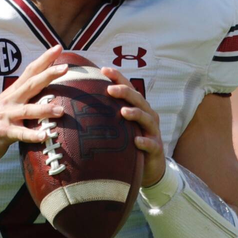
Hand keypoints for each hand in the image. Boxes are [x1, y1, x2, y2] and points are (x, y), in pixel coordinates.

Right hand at [0, 45, 68, 163]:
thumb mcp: (6, 106)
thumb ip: (23, 100)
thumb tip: (43, 95)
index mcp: (13, 93)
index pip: (30, 72)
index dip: (44, 59)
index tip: (58, 48)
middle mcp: (10, 101)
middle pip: (31, 84)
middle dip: (48, 75)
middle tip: (65, 68)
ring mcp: (5, 116)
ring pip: (27, 110)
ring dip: (44, 109)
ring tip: (61, 111)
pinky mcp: (2, 132)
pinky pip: (20, 134)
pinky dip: (32, 135)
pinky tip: (44, 136)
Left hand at [102, 66, 164, 186]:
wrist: (150, 167)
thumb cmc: (131, 144)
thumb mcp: (121, 127)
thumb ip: (108, 114)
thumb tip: (80, 102)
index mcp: (139, 108)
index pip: (129, 88)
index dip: (118, 78)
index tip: (103, 70)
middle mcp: (148, 116)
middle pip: (138, 100)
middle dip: (125, 92)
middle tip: (110, 89)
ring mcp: (153, 132)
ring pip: (146, 118)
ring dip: (135, 113)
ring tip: (123, 111)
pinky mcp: (156, 148)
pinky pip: (151, 144)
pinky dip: (144, 141)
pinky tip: (136, 141)